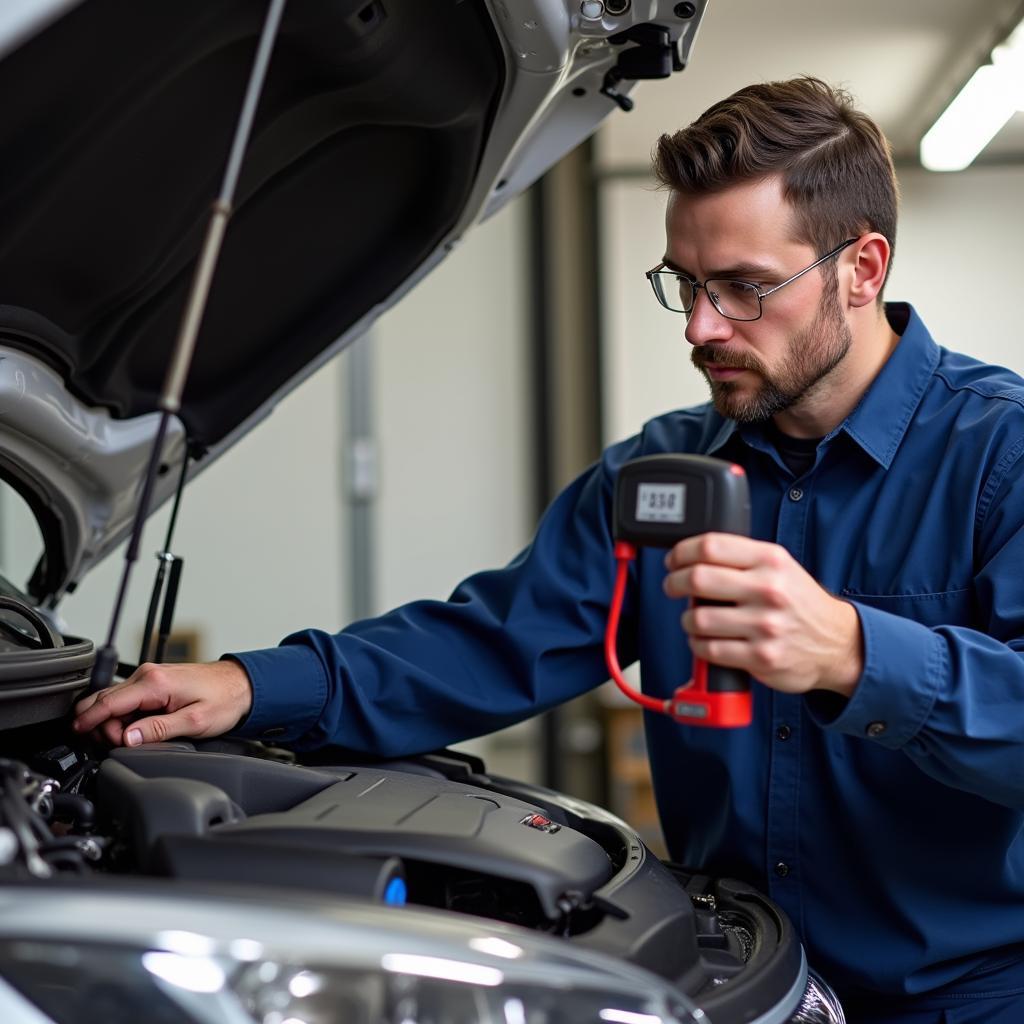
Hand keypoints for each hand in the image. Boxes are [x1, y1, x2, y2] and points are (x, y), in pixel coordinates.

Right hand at [72, 660, 253, 746]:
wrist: (242, 685)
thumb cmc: (224, 700)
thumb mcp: (194, 721)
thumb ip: (158, 730)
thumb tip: (128, 738)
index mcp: (154, 682)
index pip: (109, 701)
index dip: (89, 720)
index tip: (78, 733)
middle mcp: (148, 674)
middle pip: (104, 699)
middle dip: (99, 724)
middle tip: (114, 744)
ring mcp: (150, 677)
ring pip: (113, 700)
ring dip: (111, 721)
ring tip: (130, 739)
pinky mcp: (154, 683)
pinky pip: (127, 700)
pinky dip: (123, 716)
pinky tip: (135, 729)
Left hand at [663, 532, 862, 696]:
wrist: (838, 643)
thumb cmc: (799, 602)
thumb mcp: (779, 566)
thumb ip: (741, 557)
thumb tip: (691, 555)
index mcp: (770, 560)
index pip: (710, 546)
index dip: (681, 552)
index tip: (673, 561)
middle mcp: (768, 589)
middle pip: (698, 578)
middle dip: (674, 583)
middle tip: (673, 586)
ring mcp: (765, 625)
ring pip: (698, 618)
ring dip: (687, 619)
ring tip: (694, 619)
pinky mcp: (761, 656)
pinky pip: (709, 649)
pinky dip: (698, 645)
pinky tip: (705, 640)